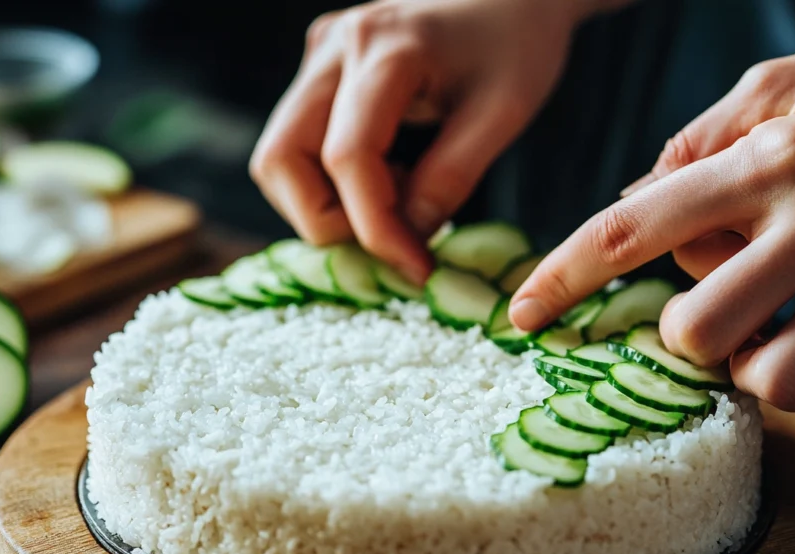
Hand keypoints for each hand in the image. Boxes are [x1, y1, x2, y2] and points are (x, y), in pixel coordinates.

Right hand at [250, 0, 606, 283]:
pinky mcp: (316, 74)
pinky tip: (387, 181)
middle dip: (328, 222)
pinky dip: (330, 185)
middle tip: (390, 243)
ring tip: (396, 204)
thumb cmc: (516, 45)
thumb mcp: (503, 114)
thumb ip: (450, 179)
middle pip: (282, 159)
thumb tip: (404, 239)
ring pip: (278, 159)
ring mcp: (317, 59)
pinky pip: (295, 147)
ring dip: (324, 207)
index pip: (348, 158)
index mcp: (384, 48)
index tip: (415, 267)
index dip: (375, 228)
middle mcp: (333, 49)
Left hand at [511, 45, 794, 410]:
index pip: (629, 229)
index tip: (520, 316)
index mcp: (763, 157)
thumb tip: (633, 194)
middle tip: (722, 294)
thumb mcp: (788, 86)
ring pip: (764, 378)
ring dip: (752, 362)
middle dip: (689, 331)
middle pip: (694, 329)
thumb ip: (703, 137)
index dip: (563, 276)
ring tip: (779, 316)